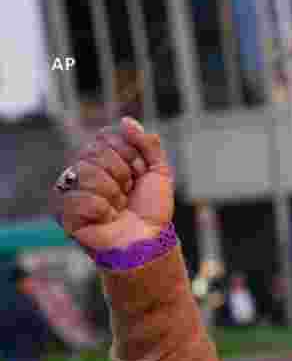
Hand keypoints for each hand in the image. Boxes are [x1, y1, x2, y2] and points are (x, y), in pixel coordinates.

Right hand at [52, 117, 173, 251]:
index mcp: (101, 159)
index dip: (129, 155)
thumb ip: (147, 145)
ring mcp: (70, 191)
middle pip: (93, 152)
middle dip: (122, 174)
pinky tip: (107, 219)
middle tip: (129, 192)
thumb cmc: (152, 209)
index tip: (139, 174)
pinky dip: (102, 210)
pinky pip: (78, 198)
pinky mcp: (63, 213)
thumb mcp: (159, 172)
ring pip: (86, 173)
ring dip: (113, 193)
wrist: (150, 240)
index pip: (105, 137)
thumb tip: (126, 121)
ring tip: (118, 207)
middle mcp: (81, 171)